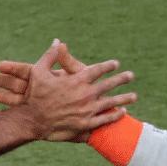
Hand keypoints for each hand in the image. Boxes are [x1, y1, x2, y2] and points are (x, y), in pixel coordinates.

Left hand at [0, 40, 91, 106]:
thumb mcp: (79, 74)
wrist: (95, 116)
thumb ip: (66, 60)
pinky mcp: (40, 115)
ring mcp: (39, 106)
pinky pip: (22, 115)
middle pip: (16, 88)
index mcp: (48, 82)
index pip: (28, 73)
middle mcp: (42, 94)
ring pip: (15, 101)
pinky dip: (9, 115)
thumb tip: (58, 43)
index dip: (14, 68)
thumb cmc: (88, 91)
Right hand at [2, 40, 135, 141]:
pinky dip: (115, 115)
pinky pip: (105, 119)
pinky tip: (122, 112)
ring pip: (112, 102)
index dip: (108, 66)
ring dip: (124, 98)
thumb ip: (51, 55)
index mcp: (77, 79)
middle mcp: (86, 94)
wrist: (32, 120)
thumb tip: (58, 41)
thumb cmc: (34, 95)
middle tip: (131, 76)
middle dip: (122, 79)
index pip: (98, 69)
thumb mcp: (39, 71)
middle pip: (109, 84)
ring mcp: (88, 110)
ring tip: (134, 96)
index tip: (116, 64)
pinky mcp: (86, 124)